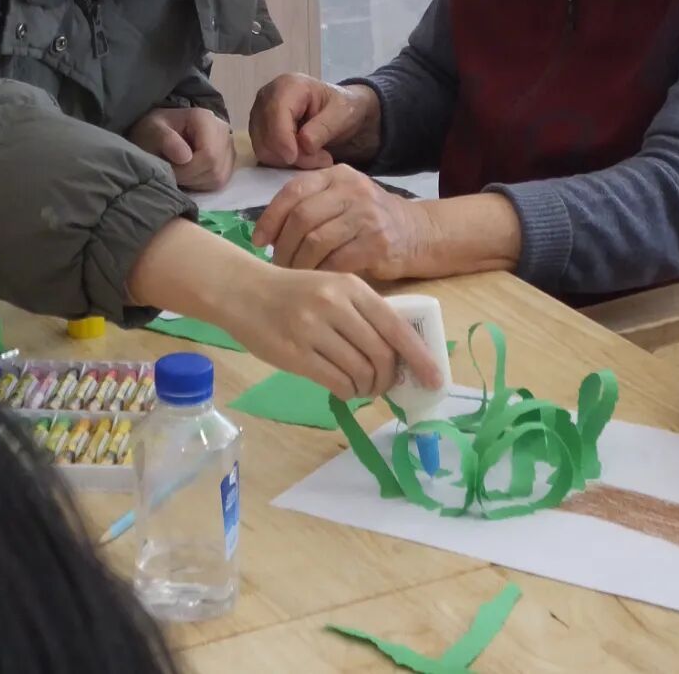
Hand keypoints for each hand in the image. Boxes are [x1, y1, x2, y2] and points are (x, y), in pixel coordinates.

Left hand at [127, 107, 235, 191]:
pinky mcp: (228, 160)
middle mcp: (223, 130)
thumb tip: (185, 157)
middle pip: (215, 168)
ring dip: (195, 181)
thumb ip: (166, 140)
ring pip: (219, 177)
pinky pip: (220, 181)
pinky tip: (189, 174)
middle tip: (172, 171)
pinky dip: (201, 183)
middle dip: (190, 176)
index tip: (169, 169)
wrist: (158, 132)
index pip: (208, 155)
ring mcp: (228, 145)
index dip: (188, 169)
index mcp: (206, 119)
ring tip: (179, 171)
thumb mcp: (152, 131)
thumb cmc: (153, 130)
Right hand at [226, 263, 441, 399]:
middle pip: (381, 354)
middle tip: (382, 386)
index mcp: (350, 286)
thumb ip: (363, 314)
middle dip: (388, 378)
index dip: (419, 357)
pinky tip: (343, 387)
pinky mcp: (295, 354)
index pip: (396, 327)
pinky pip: (336, 383)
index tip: (434, 380)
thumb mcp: (332, 289)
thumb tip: (400, 356)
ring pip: (360, 372)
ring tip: (361, 387)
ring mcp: (313, 330)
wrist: (244, 291)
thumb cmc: (294, 292)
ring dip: (367, 388)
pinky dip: (348, 392)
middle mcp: (334, 305)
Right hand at [249, 74, 380, 169]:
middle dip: (291, 154)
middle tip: (321, 159)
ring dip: (287, 160)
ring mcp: (260, 114)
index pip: (275, 112)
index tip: (295, 158)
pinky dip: (282, 161)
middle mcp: (267, 96)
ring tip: (315, 157)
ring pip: (262, 146)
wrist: (336, 109)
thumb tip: (304, 144)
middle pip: (266, 133)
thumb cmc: (340, 107)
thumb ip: (323, 128)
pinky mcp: (259, 130)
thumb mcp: (341, 114)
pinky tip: (302, 157)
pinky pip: (263, 152)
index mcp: (288, 85)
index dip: (282, 138)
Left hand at [253, 164, 424, 278]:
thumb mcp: (343, 199)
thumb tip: (267, 234)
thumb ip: (311, 206)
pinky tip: (317, 283)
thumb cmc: (371, 220)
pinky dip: (321, 274)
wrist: (419, 233)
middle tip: (277, 265)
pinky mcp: (378, 243)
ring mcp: (367, 215)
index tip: (258, 241)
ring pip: (316, 241)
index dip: (271, 217)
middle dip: (283, 245)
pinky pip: (337, 262)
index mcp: (337, 175)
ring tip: (294, 276)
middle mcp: (352, 189)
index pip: (293, 191)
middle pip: (302, 217)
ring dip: (299, 263)